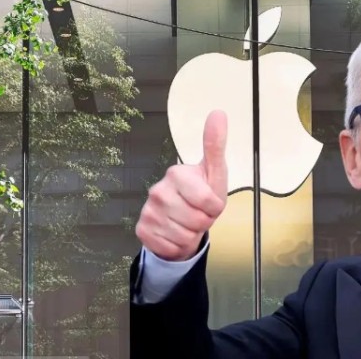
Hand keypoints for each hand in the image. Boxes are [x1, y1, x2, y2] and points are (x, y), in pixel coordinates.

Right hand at [135, 110, 227, 260]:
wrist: (182, 221)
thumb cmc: (202, 195)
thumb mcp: (215, 172)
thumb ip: (216, 145)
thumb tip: (218, 113)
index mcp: (177, 174)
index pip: (208, 202)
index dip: (215, 208)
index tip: (211, 202)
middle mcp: (158, 190)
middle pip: (197, 221)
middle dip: (203, 223)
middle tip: (198, 214)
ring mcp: (148, 210)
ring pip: (184, 236)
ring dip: (191, 235)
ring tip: (187, 223)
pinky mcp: (142, 230)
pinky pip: (170, 247)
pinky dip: (177, 246)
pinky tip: (175, 233)